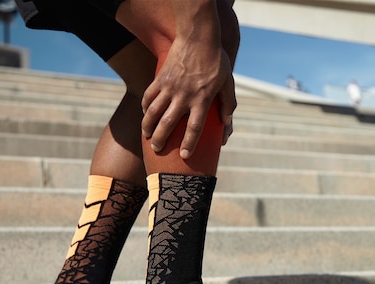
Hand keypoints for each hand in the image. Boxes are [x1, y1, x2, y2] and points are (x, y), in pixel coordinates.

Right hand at [141, 37, 236, 158]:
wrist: (198, 37)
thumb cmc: (216, 61)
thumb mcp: (228, 82)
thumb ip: (228, 104)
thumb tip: (226, 124)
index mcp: (202, 99)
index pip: (195, 127)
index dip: (189, 143)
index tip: (185, 155)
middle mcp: (184, 96)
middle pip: (169, 124)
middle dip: (161, 139)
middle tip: (157, 149)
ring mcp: (170, 87)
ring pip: (154, 112)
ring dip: (148, 126)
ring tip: (147, 136)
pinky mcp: (161, 78)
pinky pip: (149, 96)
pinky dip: (146, 107)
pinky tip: (145, 114)